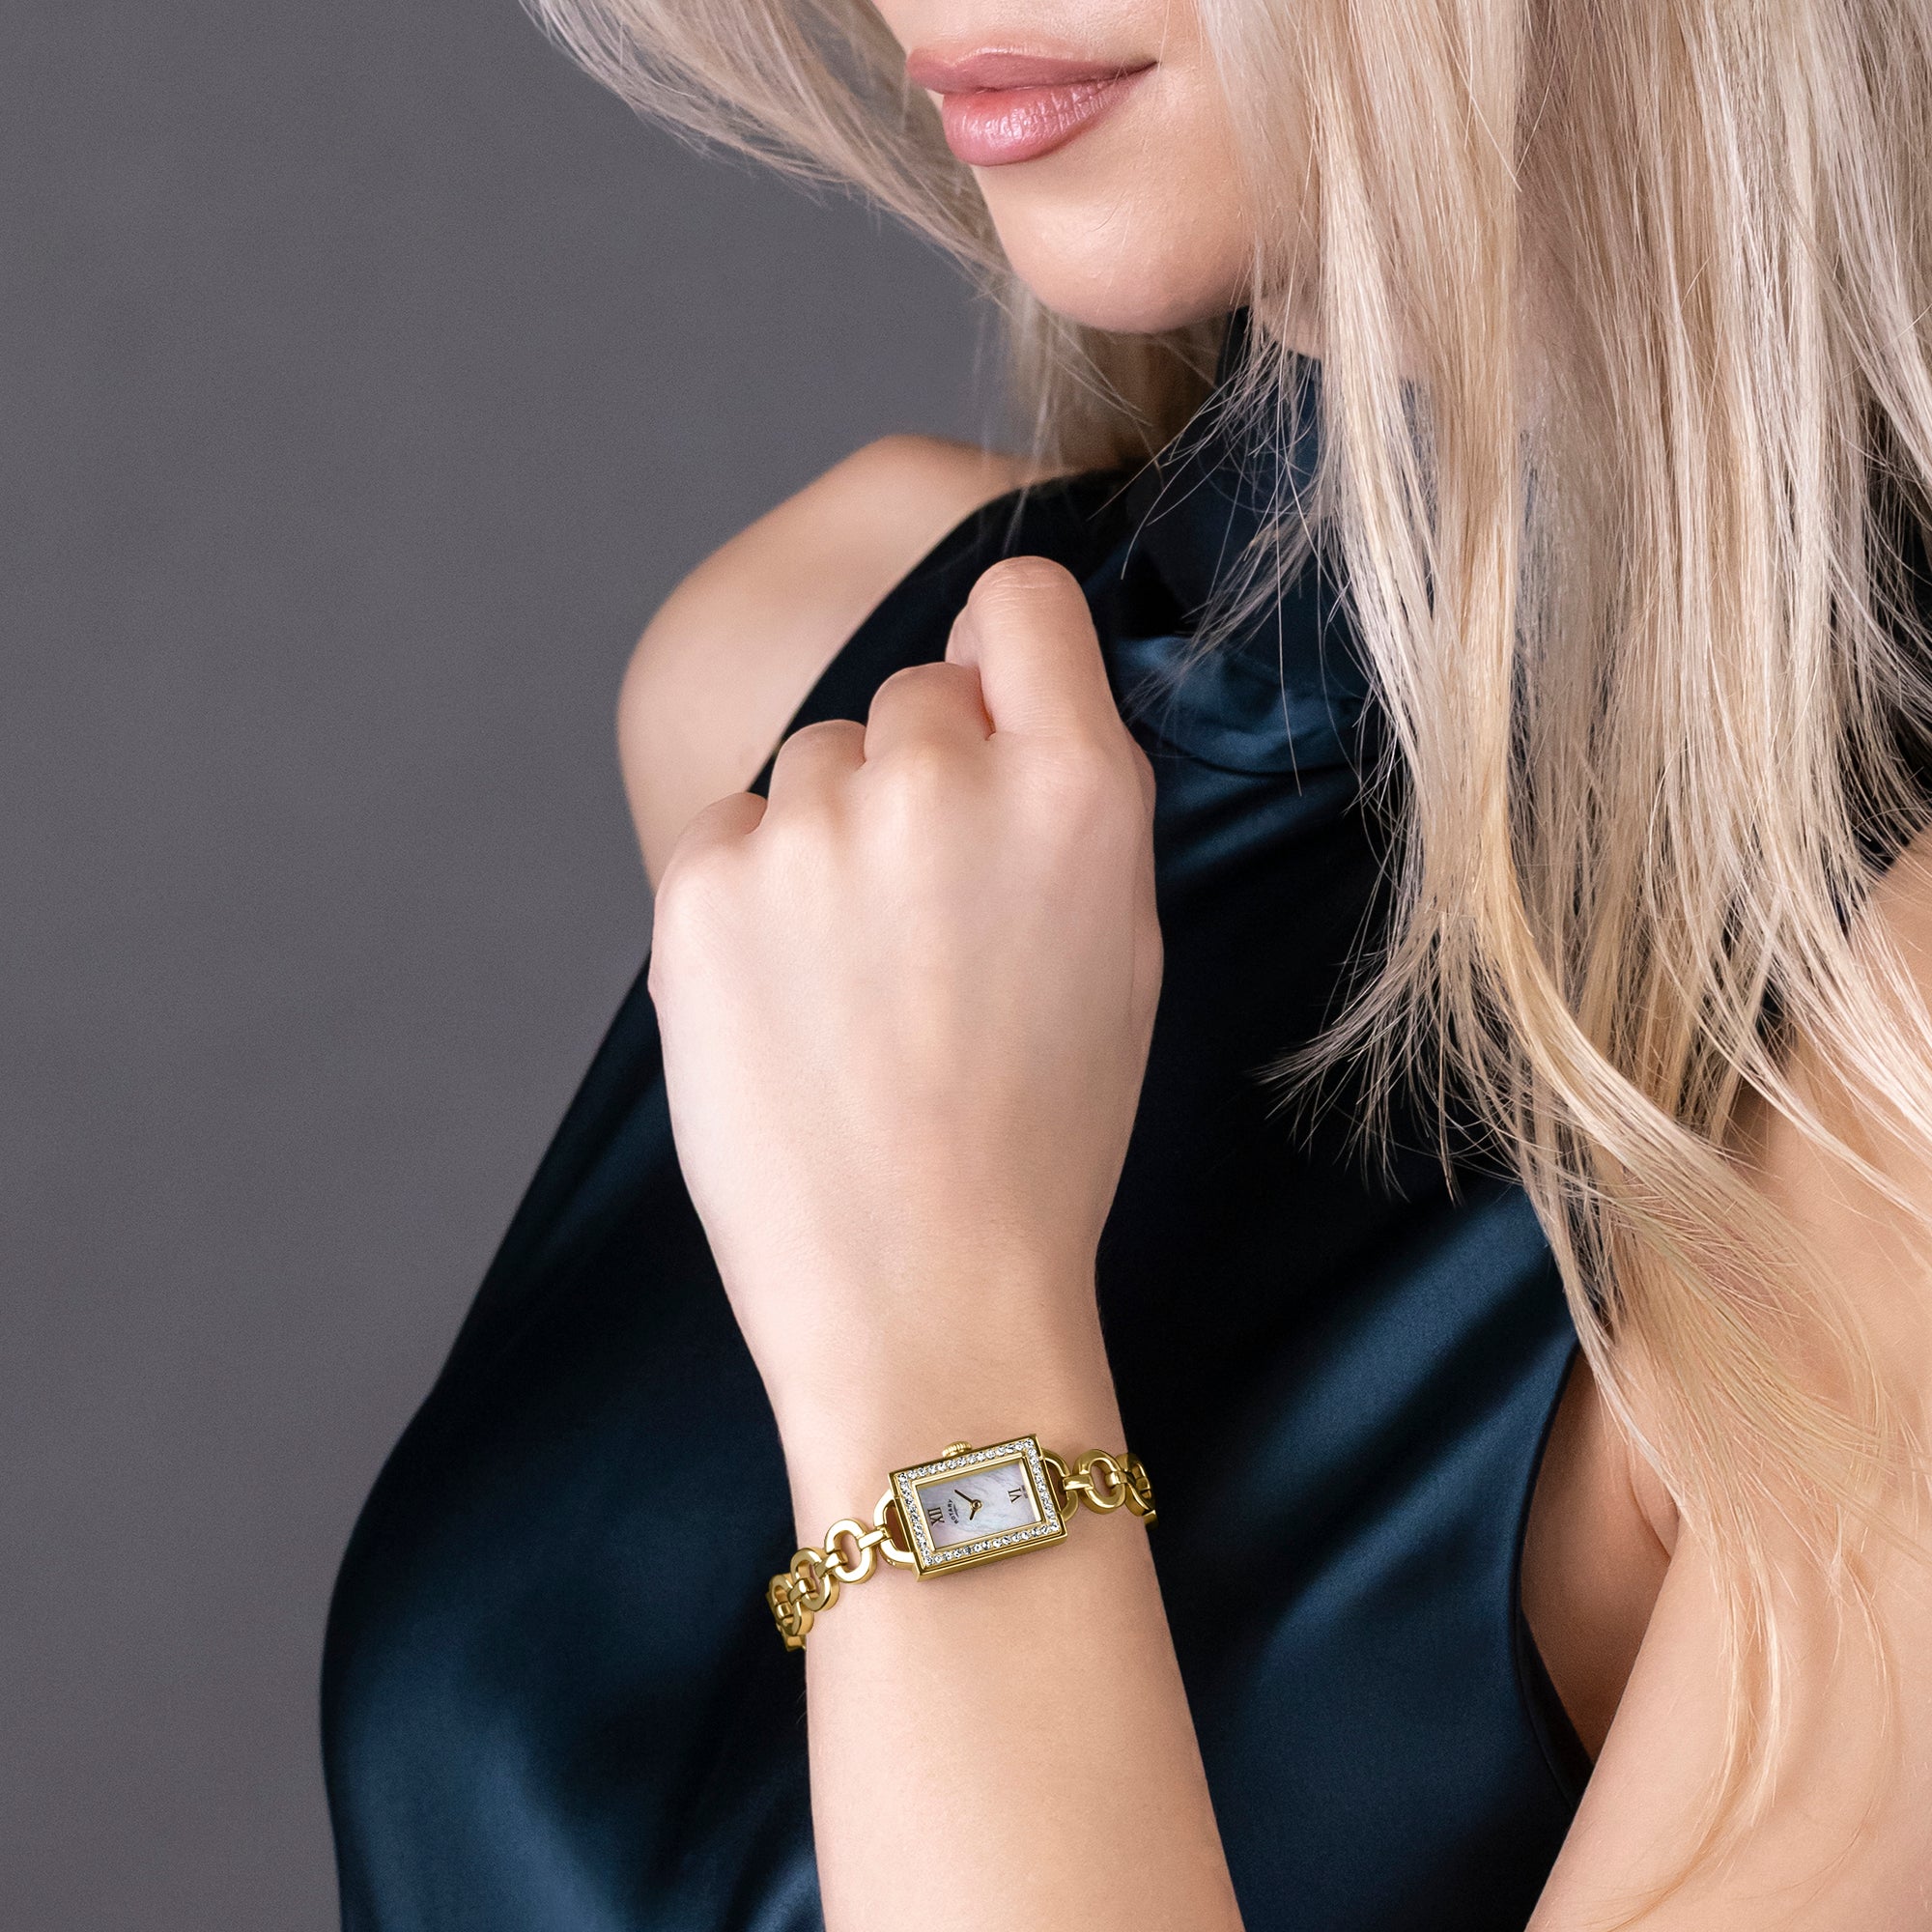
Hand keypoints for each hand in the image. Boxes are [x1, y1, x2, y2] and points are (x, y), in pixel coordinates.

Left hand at [648, 558, 1161, 1467]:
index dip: (1003, 650)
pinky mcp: (701, 885)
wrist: (923, 1291)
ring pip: (812, 762)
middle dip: (918, 773)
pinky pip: (729, 829)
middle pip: (907, 690)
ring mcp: (811, 829)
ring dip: (829, 835)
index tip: (992, 705)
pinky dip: (750, 892)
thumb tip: (1000, 700)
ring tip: (853, 979)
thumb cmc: (1040, 1136)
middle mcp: (941, 777)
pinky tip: (787, 999)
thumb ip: (1067, 797)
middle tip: (926, 915)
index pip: (1019, 597)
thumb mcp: (1119, 949)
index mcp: (1075, 789)